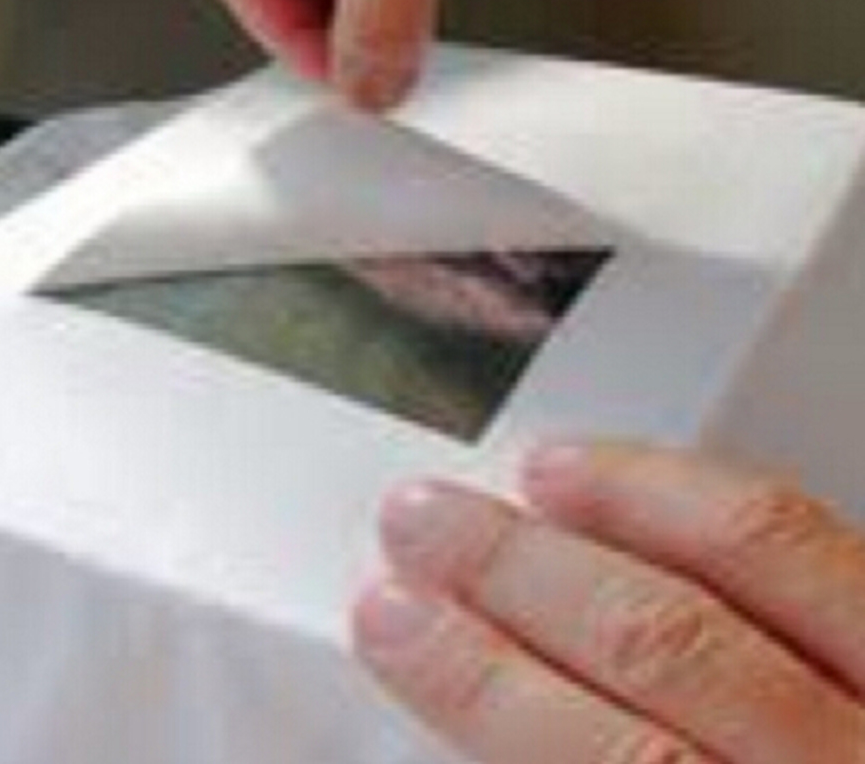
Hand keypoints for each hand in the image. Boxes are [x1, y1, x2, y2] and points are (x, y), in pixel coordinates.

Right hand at [354, 442, 864, 762]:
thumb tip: (478, 731)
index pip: (614, 763)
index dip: (481, 686)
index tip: (396, 626)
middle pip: (664, 649)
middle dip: (514, 574)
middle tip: (422, 525)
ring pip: (760, 556)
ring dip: (617, 501)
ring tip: (522, 477)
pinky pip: (814, 537)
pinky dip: (712, 495)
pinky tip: (643, 475)